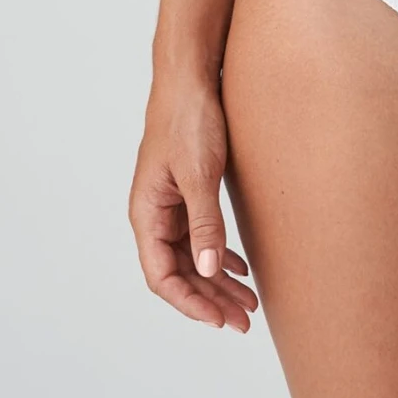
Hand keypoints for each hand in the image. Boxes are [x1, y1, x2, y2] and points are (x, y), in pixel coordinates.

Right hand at [129, 77, 258, 332]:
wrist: (192, 77)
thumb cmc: (189, 120)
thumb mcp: (200, 174)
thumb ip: (205, 222)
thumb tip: (210, 270)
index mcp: (147, 213)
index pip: (162, 276)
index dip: (190, 302)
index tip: (220, 319)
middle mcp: (155, 214)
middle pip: (180, 272)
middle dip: (211, 299)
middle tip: (245, 320)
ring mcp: (170, 204)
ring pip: (193, 256)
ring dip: (218, 280)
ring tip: (249, 302)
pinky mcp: (188, 191)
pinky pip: (200, 236)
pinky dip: (220, 254)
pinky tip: (241, 267)